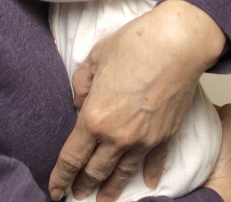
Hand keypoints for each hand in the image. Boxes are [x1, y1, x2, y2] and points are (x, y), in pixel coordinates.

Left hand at [49, 0, 224, 201]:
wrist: (176, 44)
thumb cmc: (135, 44)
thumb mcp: (95, 58)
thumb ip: (81, 83)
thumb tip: (79, 101)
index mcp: (94, 117)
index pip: (71, 157)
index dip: (60, 177)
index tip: (54, 191)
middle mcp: (117, 136)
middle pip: (95, 170)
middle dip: (83, 185)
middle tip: (76, 194)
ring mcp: (143, 140)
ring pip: (122, 173)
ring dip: (111, 188)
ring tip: (104, 200)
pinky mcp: (166, 135)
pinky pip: (154, 162)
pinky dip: (150, 175)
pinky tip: (147, 183)